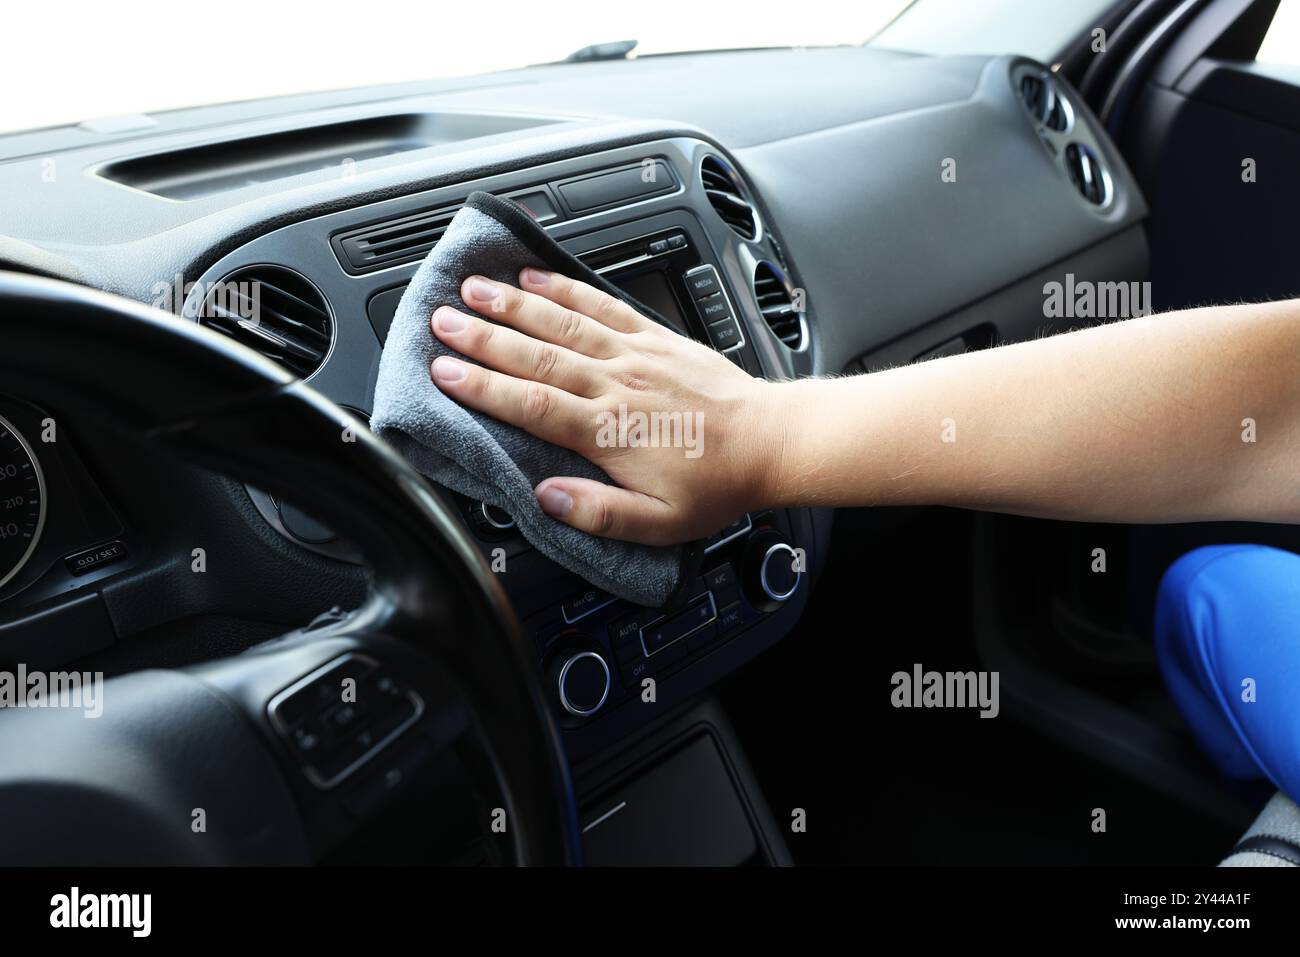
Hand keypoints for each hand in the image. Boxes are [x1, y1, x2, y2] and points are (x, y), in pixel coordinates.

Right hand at [427, 268, 783, 544]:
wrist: (769, 442)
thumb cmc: (715, 485)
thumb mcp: (659, 524)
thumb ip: (599, 514)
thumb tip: (545, 498)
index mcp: (611, 432)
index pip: (534, 405)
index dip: (484, 387)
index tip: (444, 372)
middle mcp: (618, 385)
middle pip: (537, 355)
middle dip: (484, 336)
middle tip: (440, 320)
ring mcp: (635, 355)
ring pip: (564, 322)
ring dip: (513, 304)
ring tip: (472, 288)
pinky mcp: (654, 337)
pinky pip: (603, 304)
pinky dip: (566, 287)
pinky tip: (535, 276)